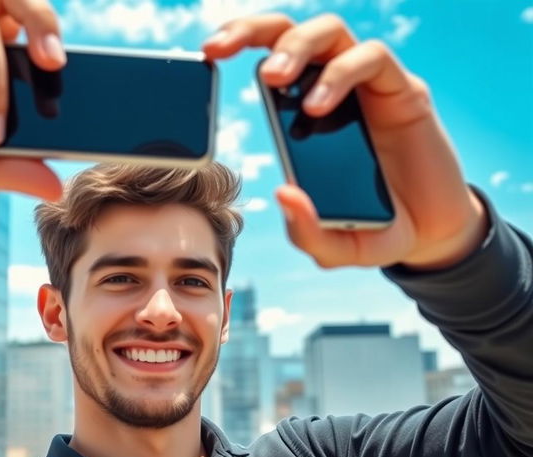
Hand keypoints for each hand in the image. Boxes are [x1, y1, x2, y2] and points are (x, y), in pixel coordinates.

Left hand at [203, 14, 487, 269]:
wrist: (432, 232)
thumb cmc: (376, 231)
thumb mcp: (336, 246)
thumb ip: (307, 232)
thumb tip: (282, 194)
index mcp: (304, 120)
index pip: (270, 64)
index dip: (239, 47)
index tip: (206, 57)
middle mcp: (333, 94)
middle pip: (289, 34)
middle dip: (250, 30)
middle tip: (218, 48)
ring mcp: (368, 90)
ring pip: (330, 32)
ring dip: (295, 47)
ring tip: (273, 79)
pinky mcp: (403, 92)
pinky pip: (372, 59)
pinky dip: (341, 74)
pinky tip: (320, 107)